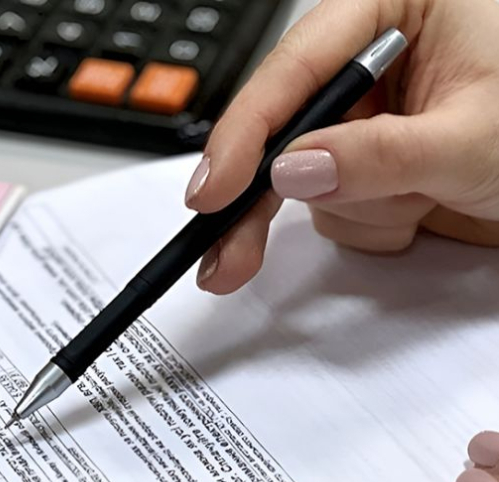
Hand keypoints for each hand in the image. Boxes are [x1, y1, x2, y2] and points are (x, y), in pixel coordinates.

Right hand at [186, 0, 498, 294]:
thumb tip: (294, 172)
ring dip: (356, 209)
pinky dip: (372, 225)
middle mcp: (374, 63)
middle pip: (282, 129)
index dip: (247, 132)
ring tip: (418, 207)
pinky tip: (418, 214)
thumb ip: (380, 155)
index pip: (298, 67)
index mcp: (396, 11)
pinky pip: (335, 208)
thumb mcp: (474, 138)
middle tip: (224, 250)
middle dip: (258, 197)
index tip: (215, 189)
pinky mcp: (373, 165)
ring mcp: (371, 119)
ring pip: (308, 179)